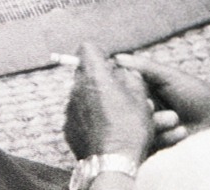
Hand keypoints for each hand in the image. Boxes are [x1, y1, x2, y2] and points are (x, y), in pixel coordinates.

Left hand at [64, 43, 152, 161]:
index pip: (88, 48)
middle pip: (87, 74)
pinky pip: (80, 116)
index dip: (101, 53)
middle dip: (102, 80)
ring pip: (85, 97)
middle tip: (119, 92)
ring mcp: (70, 108)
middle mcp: (77, 88)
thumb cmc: (130, 127)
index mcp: (94, 74)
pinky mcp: (68, 127)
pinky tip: (106, 130)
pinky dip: (91, 119)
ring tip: (116, 115)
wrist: (113, 162)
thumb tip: (124, 72)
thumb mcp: (141, 98)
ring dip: (98, 101)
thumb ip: (131, 77)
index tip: (112, 65)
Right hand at [113, 53, 209, 149]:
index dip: (124, 90)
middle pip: (127, 111)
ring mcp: (149, 129)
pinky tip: (181, 130)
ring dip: (156, 123)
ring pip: (137, 129)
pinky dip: (165, 137)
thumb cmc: (196, 93)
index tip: (134, 88)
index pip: (122, 90)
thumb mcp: (170, 76)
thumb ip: (144, 67)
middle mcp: (142, 110)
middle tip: (152, 105)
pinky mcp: (157, 147)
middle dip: (140, 109)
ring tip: (174, 118)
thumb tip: (117, 57)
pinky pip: (150, 145)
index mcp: (142, 91)